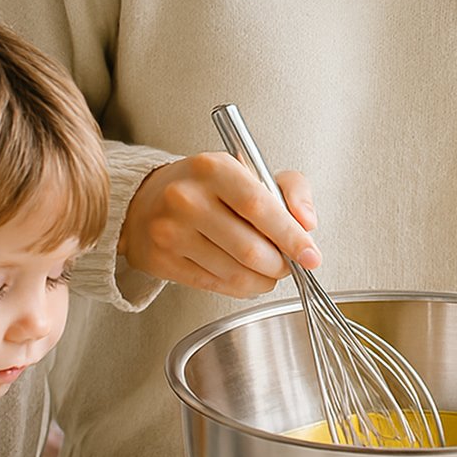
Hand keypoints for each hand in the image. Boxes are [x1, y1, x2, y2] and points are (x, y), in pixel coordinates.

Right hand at [118, 151, 320, 296]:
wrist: (146, 201)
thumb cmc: (208, 186)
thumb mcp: (250, 170)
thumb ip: (291, 189)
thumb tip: (307, 223)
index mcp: (212, 168)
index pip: (259, 207)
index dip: (291, 236)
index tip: (311, 255)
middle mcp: (187, 199)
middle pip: (250, 248)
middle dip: (280, 264)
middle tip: (288, 264)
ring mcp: (171, 232)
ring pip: (235, 273)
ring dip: (263, 280)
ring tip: (269, 270)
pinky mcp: (163, 261)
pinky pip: (215, 285)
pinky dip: (242, 287)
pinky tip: (247, 277)